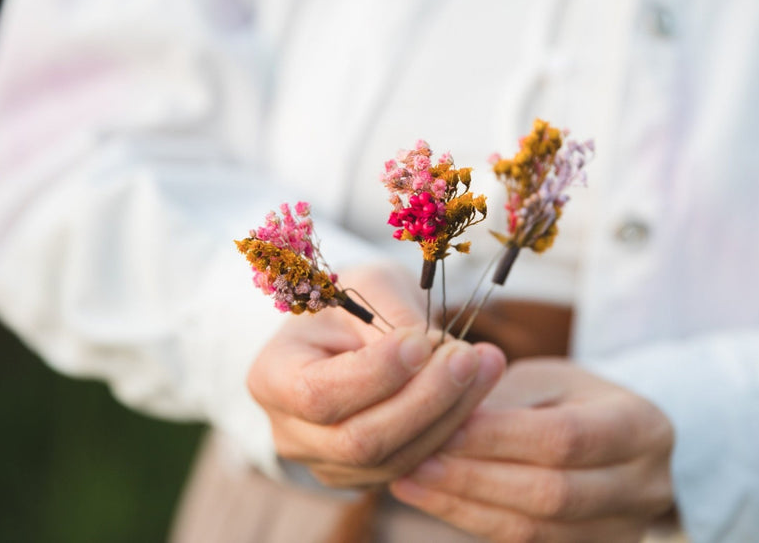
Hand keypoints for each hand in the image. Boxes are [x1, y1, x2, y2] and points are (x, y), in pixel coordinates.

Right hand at [246, 263, 506, 488]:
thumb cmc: (349, 301)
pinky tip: (478, 386)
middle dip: (424, 398)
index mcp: (272, 378)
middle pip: (361, 439)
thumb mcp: (364, 284)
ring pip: (396, 458)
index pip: (319, 394)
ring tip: (486, 363)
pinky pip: (416, 462)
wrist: (346, 331)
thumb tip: (431, 350)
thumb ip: (389, 312)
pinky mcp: (368, 474)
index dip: (376, 374)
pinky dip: (452, 426)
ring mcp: (329, 462)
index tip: (422, 339)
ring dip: (450, 412)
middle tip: (468, 355)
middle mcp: (292, 432)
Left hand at [390, 358, 674, 541]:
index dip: (500, 436)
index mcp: (642, 427)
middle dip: (475, 477)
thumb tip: (445, 415)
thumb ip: (508, 397)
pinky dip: (472, 522)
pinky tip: (434, 500)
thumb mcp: (552, 379)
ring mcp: (621, 530)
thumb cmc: (574, 399)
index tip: (443, 426)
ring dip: (464, 506)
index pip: (566, 437)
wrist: (615, 442)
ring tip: (412, 481)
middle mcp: (643, 487)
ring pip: (534, 530)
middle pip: (551, 493)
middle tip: (416, 460)